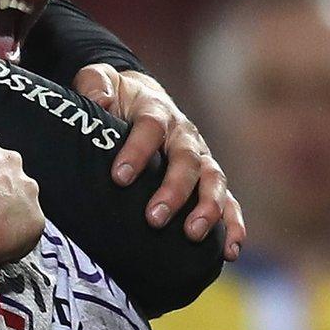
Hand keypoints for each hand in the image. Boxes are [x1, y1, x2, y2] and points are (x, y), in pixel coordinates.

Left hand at [74, 63, 244, 260]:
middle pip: (187, 160)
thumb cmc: (115, 94)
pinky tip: (229, 251)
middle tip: (153, 218)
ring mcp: (200, 157)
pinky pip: (228, 202)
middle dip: (173, 190)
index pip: (150, 128)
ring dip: (207, 208)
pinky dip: (233, 225)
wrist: (139, 97)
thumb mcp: (99, 78)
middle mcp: (183, 135)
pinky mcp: (208, 180)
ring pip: (214, 180)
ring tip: (192, 234)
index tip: (119, 177)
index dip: (137, 151)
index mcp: (156, 111)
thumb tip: (101, 100)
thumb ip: (96, 84)